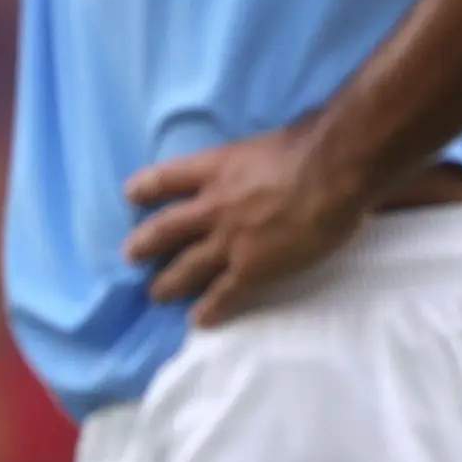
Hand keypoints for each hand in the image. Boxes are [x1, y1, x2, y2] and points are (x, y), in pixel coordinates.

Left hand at [123, 125, 365, 325]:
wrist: (331, 172)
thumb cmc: (309, 146)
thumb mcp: (266, 142)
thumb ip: (256, 157)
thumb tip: (271, 154)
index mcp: (215, 168)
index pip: (167, 177)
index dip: (146, 188)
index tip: (130, 196)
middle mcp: (212, 206)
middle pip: (166, 228)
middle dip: (145, 244)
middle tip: (130, 256)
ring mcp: (229, 240)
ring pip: (186, 267)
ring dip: (168, 283)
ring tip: (156, 294)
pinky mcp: (252, 268)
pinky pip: (224, 294)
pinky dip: (209, 308)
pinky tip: (199, 320)